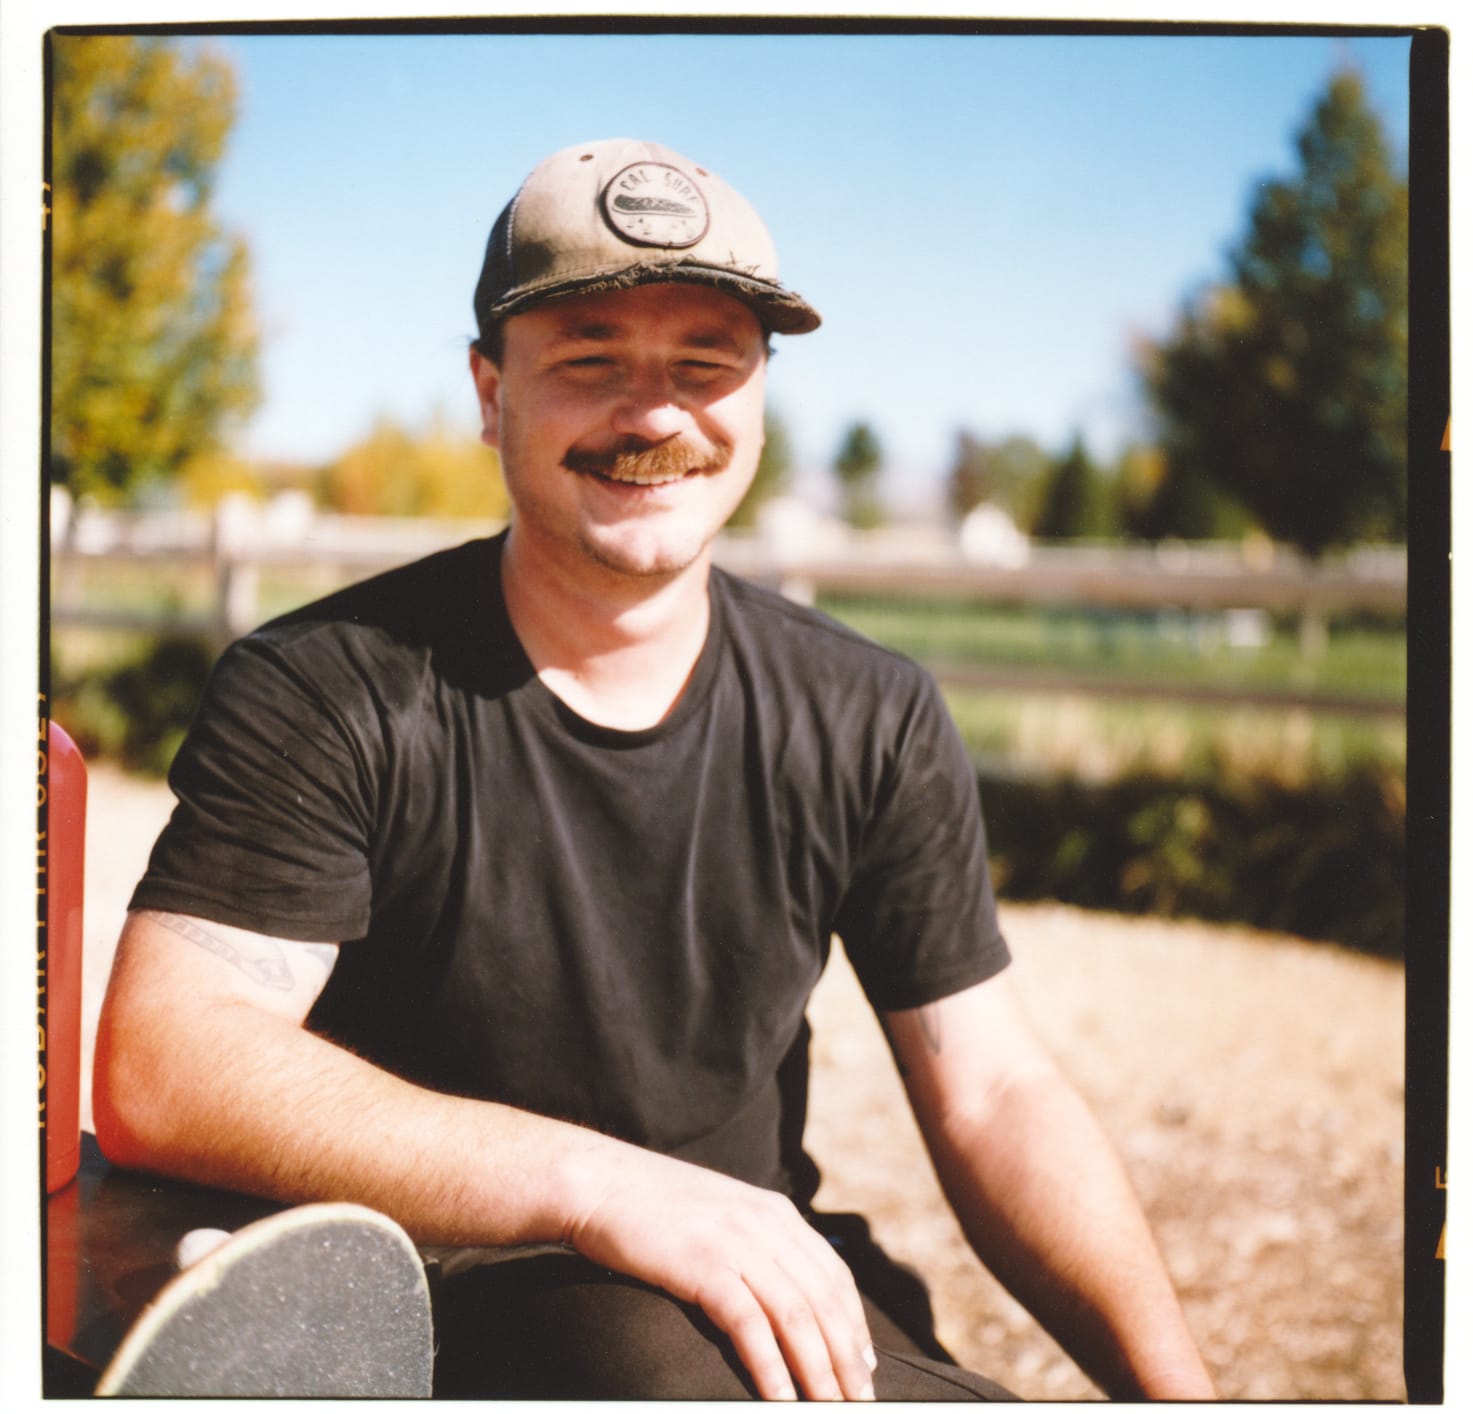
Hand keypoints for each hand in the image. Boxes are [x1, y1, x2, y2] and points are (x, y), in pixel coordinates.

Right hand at [563, 1144, 875, 1399]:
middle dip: (846, 1357)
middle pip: (823, 1300)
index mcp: (774, 1212)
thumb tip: (782, 1289)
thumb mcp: (722, 1214)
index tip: (864, 1365)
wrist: (601, 1183)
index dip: (854, 1324)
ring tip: (829, 1407)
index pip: (833, 1275)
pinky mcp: (704, 1265)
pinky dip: (770, 1366)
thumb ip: (756, 1242)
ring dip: (818, 1370)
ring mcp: (736, 1243)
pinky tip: (779, 1398)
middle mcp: (765, 1225)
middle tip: (859, 1401)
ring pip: (796, 1316)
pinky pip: (749, 1324)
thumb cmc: (654, 1208)